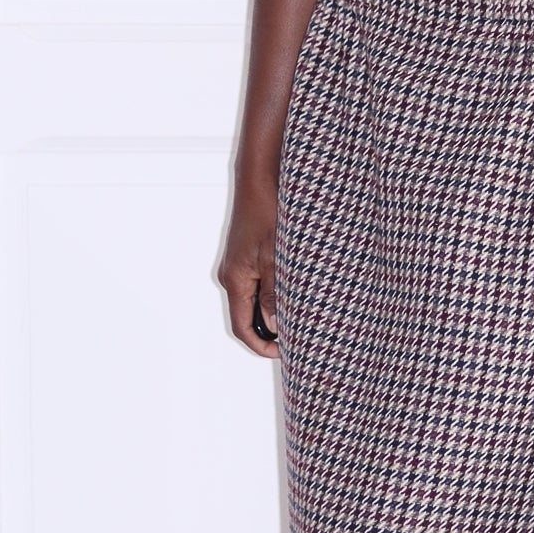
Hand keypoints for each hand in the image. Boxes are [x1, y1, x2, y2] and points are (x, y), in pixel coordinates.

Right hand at [218, 174, 280, 357]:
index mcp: (236, 280)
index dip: (261, 345)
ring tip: (301, 313)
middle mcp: (232, 275)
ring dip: (274, 310)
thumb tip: (275, 327)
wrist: (260, 178)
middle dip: (269, 331)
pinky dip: (273, 293)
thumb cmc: (269, 212)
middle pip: (246, 316)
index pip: (242, 327)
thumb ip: (275, 294)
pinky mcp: (247, 255)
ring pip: (254, 300)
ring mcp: (239, 265)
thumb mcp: (278, 257)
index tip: (284, 353)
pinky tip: (294, 289)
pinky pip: (258, 283)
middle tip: (298, 336)